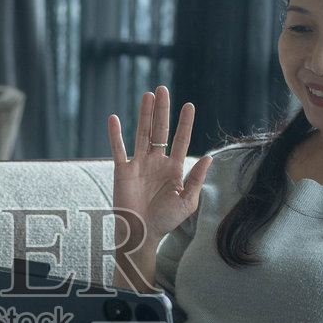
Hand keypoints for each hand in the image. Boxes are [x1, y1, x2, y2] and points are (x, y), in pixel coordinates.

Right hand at [107, 86, 211, 256]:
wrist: (142, 233)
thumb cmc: (166, 221)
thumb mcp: (188, 201)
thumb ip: (196, 179)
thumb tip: (209, 157)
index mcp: (174, 168)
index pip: (180, 140)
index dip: (185, 123)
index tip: (189, 105)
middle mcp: (156, 162)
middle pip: (159, 130)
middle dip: (162, 110)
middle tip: (162, 89)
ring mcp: (139, 164)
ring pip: (141, 133)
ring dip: (144, 114)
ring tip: (148, 95)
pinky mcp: (122, 170)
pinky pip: (118, 149)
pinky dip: (115, 134)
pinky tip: (114, 118)